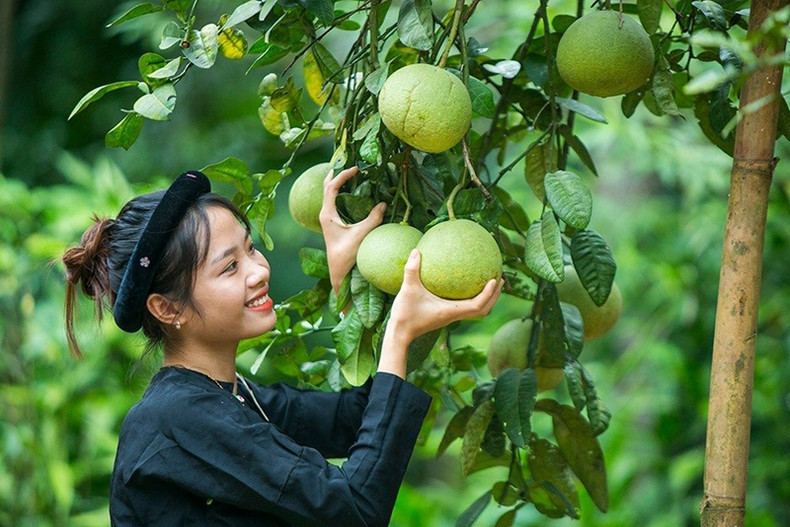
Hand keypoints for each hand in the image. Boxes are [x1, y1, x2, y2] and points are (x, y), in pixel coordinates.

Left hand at [319, 166, 386, 292]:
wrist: (339, 273)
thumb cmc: (346, 255)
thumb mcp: (361, 235)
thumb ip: (373, 218)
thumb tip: (384, 203)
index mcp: (327, 214)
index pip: (332, 187)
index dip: (343, 175)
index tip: (356, 169)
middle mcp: (325, 214)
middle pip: (327, 187)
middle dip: (336, 173)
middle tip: (346, 161)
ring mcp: (328, 218)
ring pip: (330, 194)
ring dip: (338, 181)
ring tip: (349, 171)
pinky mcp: (334, 223)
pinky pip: (336, 202)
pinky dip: (342, 192)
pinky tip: (352, 191)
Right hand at [378, 249, 502, 377]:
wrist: (399, 334)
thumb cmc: (405, 314)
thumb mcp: (408, 289)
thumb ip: (411, 270)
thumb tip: (416, 250)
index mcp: (451, 311)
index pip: (477, 305)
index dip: (489, 294)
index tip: (494, 280)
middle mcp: (454, 315)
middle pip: (483, 309)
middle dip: (494, 295)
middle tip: (499, 278)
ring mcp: (450, 317)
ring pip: (476, 310)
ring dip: (486, 298)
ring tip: (490, 281)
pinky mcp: (445, 316)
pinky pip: (465, 307)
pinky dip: (472, 297)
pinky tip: (465, 284)